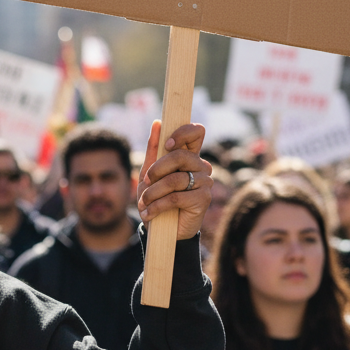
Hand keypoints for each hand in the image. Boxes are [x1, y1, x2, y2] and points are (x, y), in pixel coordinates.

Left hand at [138, 121, 212, 240]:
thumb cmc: (156, 196)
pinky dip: (157, 206)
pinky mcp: (203, 199)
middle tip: (146, 182)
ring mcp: (205, 182)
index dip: (183, 133)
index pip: (197, 132)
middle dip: (157, 169)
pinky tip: (149, 213)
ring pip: (175, 179)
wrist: (161, 227)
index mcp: (189, 155)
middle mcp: (200, 166)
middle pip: (180, 155)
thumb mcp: (149, 172)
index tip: (167, 145)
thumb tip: (157, 123)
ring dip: (153, 193)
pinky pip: (176, 197)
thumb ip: (153, 149)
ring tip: (144, 203)